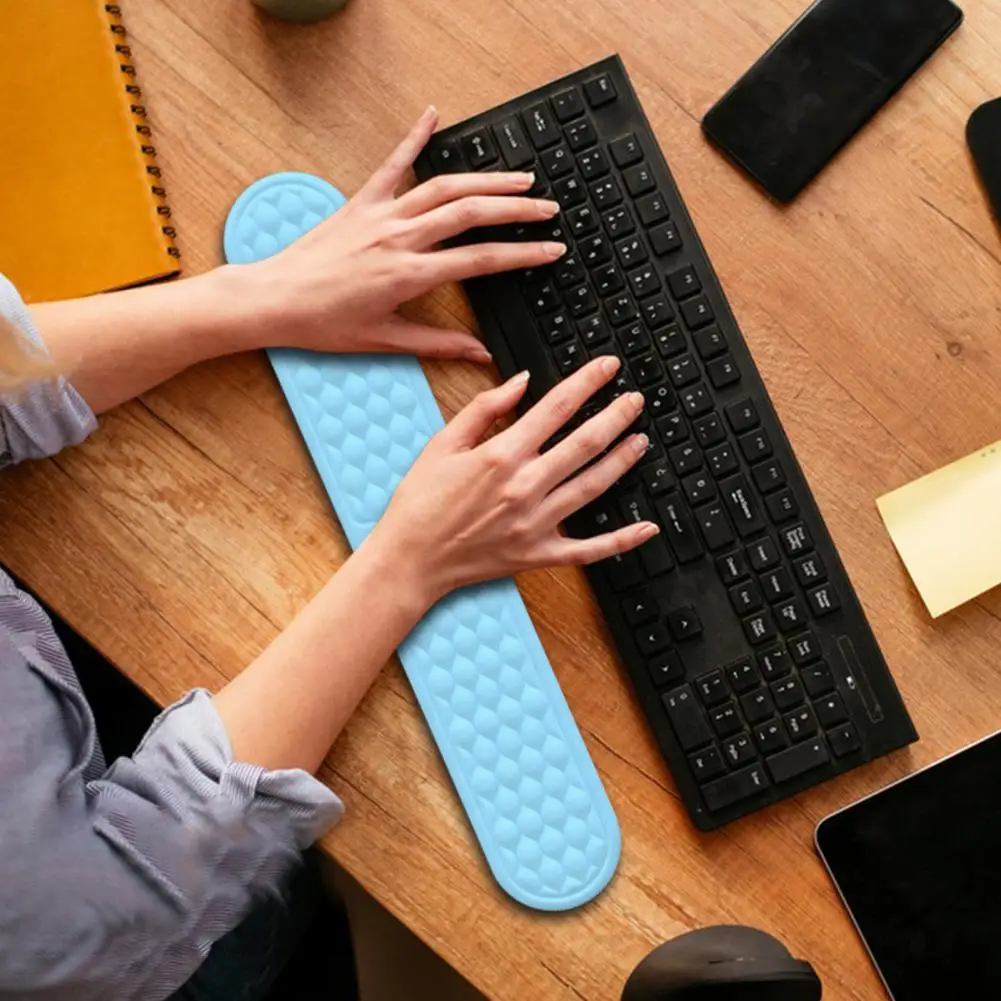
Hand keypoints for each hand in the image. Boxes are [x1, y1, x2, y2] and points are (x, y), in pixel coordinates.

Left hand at [248, 106, 564, 362]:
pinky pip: (393, 164)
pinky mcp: (360, 201)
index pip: (480, 260)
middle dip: (516, 209)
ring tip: (519, 177)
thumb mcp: (384, 341)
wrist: (272, 299)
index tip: (551, 249)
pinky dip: (414, 137)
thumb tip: (479, 353)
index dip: (522, 254)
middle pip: (470, 213)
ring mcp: (380, 214)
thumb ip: (437, 344)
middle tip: (549, 207)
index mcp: (408, 274)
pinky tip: (433, 115)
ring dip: (485, 179)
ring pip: (443, 187)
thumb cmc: (323, 324)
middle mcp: (399, 237)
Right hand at [363, 356, 659, 604]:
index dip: (588, 382)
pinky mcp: (538, 554)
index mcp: (501, 455)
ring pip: (593, 487)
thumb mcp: (442, 443)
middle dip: (616, 416)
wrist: (409, 559)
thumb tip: (520, 380)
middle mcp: (525, 487)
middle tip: (636, 400)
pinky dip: (621, 540)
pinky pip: (589, 549)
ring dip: (622, 461)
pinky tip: (646, 527)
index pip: (556, 407)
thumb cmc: (419, 502)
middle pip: (585, 443)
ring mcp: (536, 523)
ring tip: (641, 441)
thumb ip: (483, 408)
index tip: (607, 368)